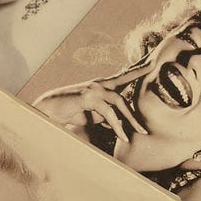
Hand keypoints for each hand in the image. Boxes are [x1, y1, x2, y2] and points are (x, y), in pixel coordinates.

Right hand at [33, 56, 156, 140]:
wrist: (47, 111)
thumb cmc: (69, 112)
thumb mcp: (92, 115)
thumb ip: (106, 115)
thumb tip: (118, 123)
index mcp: (100, 85)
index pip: (123, 76)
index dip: (137, 70)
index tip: (152, 63)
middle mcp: (98, 84)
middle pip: (124, 85)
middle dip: (138, 92)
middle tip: (148, 107)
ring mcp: (93, 89)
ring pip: (118, 102)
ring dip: (130, 119)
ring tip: (140, 133)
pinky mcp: (88, 98)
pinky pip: (108, 112)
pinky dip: (116, 126)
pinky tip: (122, 136)